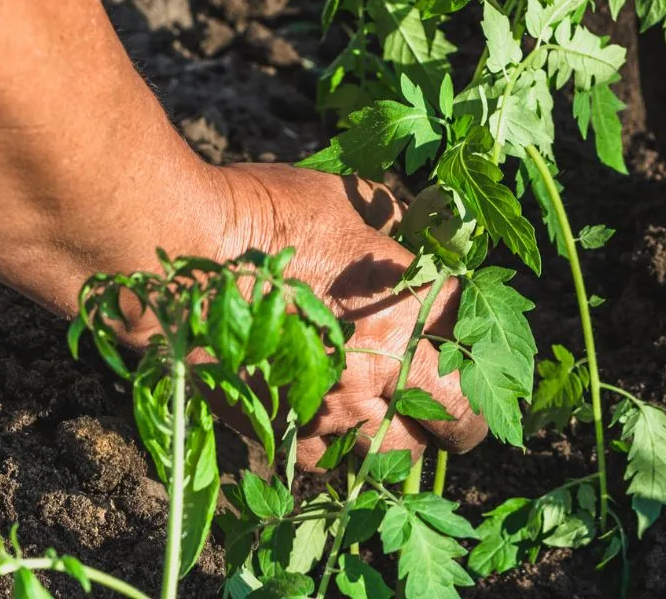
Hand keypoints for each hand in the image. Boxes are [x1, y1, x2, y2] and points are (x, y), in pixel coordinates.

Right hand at [213, 162, 485, 467]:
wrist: (185, 255)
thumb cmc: (271, 214)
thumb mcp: (352, 201)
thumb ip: (398, 228)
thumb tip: (419, 237)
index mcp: (412, 303)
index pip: (477, 331)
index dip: (480, 331)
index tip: (467, 330)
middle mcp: (385, 365)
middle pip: (461, 418)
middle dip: (467, 416)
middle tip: (457, 404)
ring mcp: (335, 406)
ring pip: (400, 457)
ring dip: (407, 442)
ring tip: (398, 423)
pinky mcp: (285, 429)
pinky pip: (328, 465)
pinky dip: (338, 452)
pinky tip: (336, 431)